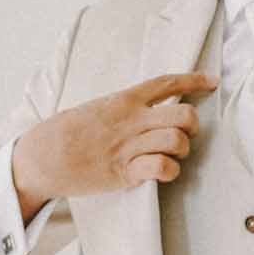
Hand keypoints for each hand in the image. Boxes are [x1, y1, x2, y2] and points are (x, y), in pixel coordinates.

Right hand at [11, 71, 218, 217]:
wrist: (43, 156)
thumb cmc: (67, 132)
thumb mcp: (97, 106)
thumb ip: (124, 105)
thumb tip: (148, 104)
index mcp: (123, 100)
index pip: (167, 84)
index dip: (194, 81)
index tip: (211, 83)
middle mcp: (130, 120)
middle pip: (184, 115)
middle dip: (193, 125)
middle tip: (186, 132)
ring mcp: (129, 147)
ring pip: (177, 141)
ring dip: (182, 149)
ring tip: (171, 154)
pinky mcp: (124, 173)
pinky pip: (162, 168)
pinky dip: (170, 170)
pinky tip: (164, 171)